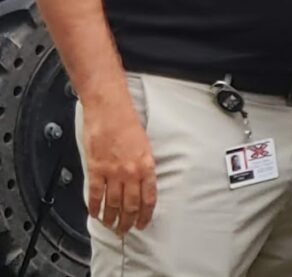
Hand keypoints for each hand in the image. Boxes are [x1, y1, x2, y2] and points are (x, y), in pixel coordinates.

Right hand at [81, 101, 156, 234]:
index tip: (143, 222)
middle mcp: (130, 171)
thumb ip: (143, 165)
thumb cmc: (127, 123)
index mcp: (146, 165)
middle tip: (125, 229)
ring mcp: (112, 172)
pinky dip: (94, 207)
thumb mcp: (145, 145)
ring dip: (111, 218)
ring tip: (111, 225)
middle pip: (130, 205)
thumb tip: (141, 184)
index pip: (149, 198)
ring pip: (112, 203)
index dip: (146, 214)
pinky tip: (94, 214)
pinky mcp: (95, 169)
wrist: (109, 110)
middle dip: (128, 221)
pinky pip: (94, 194)